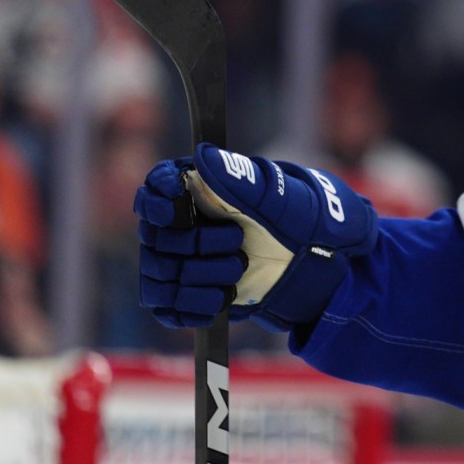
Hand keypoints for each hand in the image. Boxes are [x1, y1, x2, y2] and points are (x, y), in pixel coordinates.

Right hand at [135, 144, 378, 331]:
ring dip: (200, 277)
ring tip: (238, 269)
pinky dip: (194, 306)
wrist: (310, 258)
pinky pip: (167, 308)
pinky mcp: (186, 293)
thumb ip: (239, 177)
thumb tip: (203, 155)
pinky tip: (222, 298)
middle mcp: (179, 223)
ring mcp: (179, 259)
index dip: (155, 203)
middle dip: (198, 246)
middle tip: (236, 243)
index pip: (153, 190)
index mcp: (196, 188)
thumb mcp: (275, 196)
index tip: (173, 211)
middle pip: (156, 240)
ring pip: (160, 277)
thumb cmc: (295, 217)